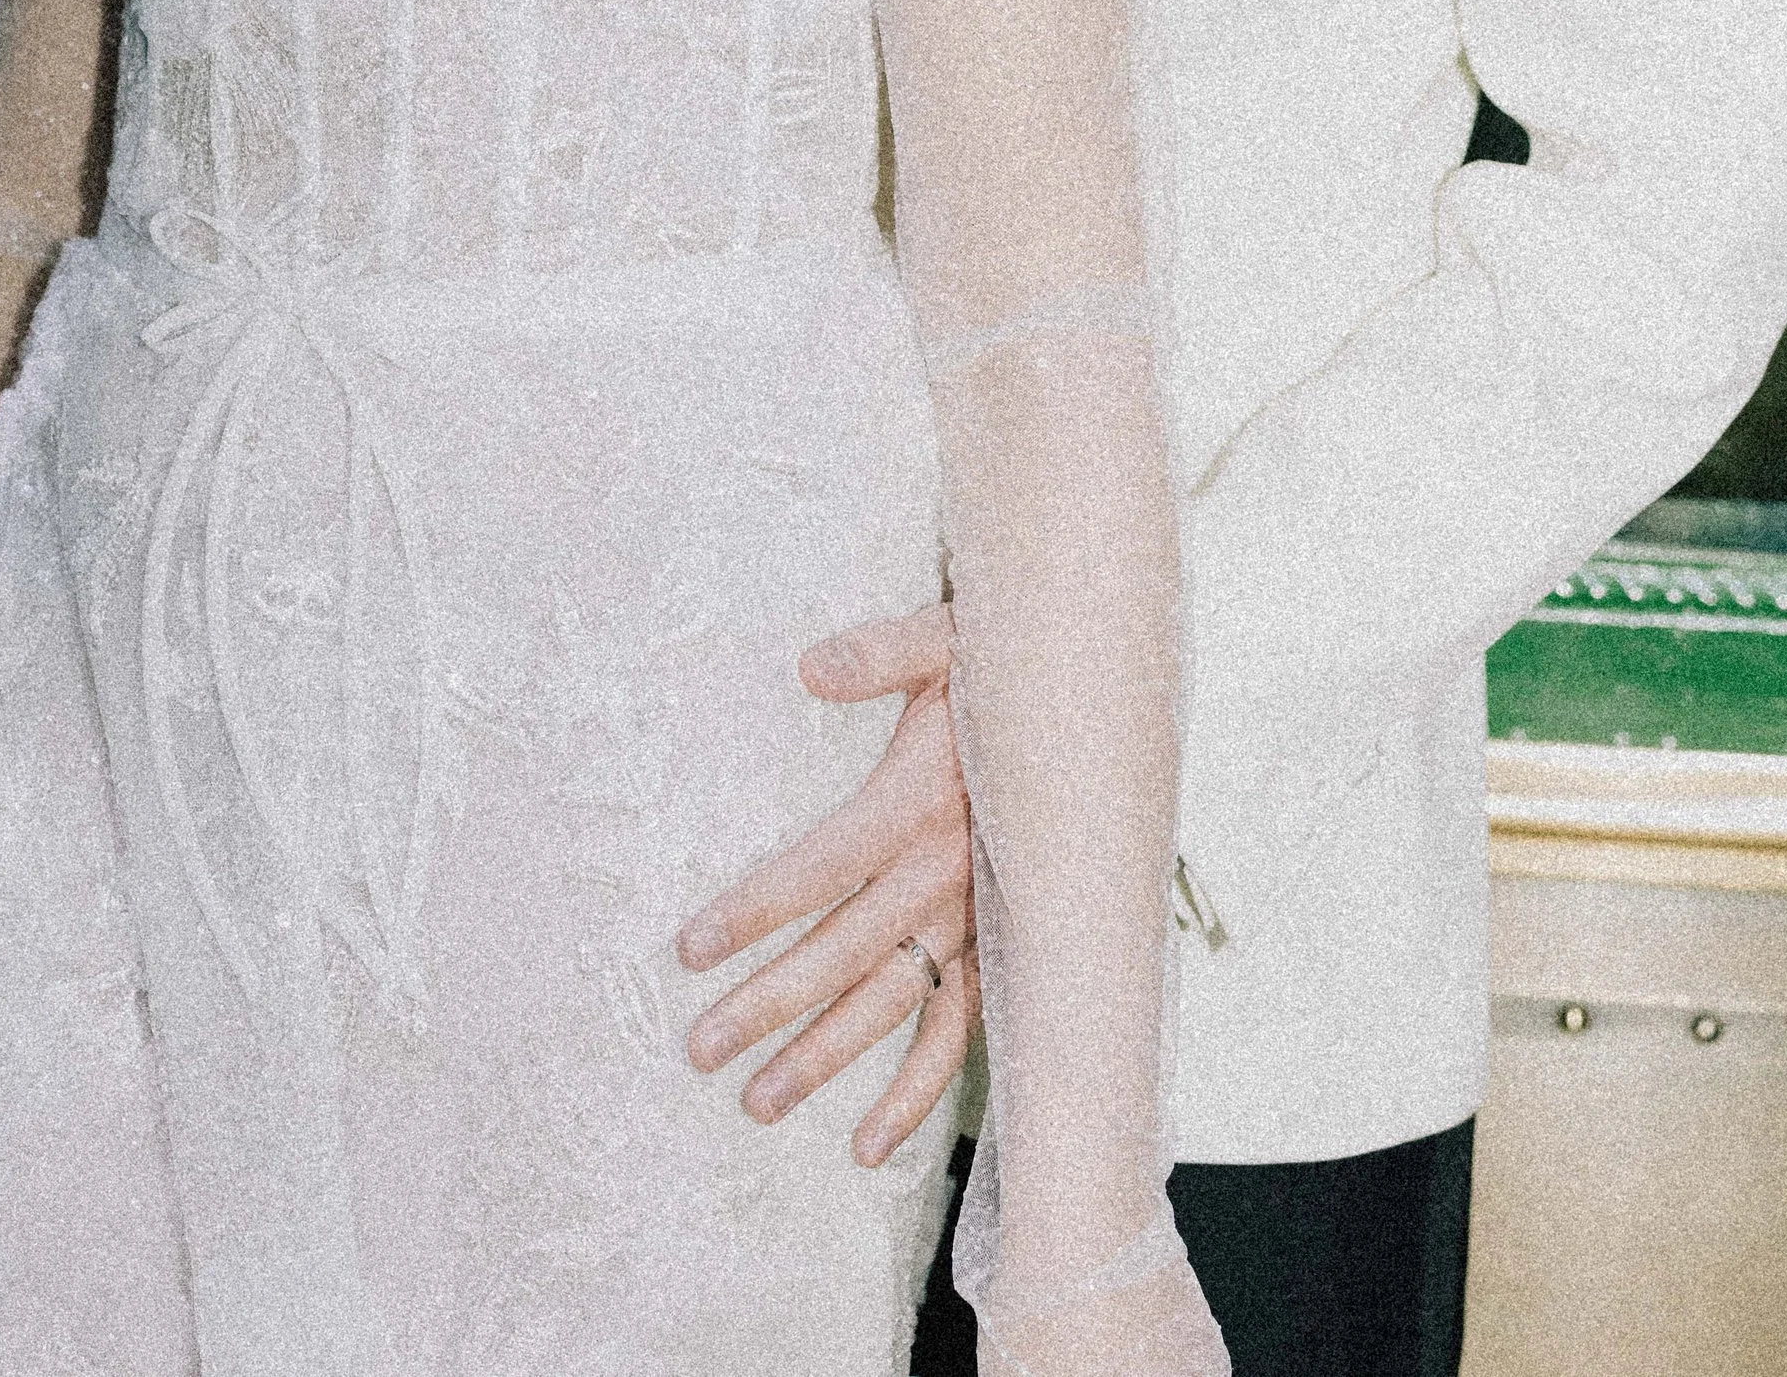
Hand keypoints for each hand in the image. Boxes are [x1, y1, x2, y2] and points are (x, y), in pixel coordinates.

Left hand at [677, 603, 976, 1164]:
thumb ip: (881, 651)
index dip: (753, 909)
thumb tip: (811, 665)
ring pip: (889, 1003)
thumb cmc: (1009, 677)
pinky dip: (915, 1093)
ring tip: (757, 1102)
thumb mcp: (950, 643)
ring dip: (823, 1058)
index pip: (817, 869)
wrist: (1096, 721)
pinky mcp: (999, 950)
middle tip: (699, 1048)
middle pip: (840, 952)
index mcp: (916, 805)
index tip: (689, 949)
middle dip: (766, 1003)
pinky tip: (865, 1144)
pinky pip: (957, 1032)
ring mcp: (972, 923)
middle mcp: (941, 876)